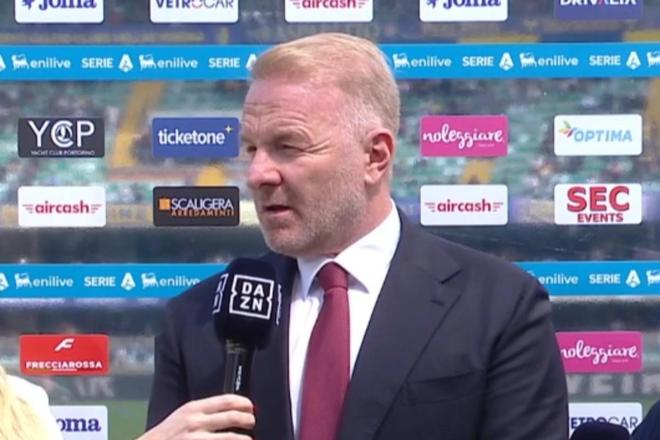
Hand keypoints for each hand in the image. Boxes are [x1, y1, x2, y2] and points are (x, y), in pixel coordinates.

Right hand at [137, 394, 254, 439]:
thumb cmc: (168, 434)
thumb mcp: (183, 415)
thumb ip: (204, 412)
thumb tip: (229, 410)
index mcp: (193, 409)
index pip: (225, 400)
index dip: (243, 403)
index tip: (250, 407)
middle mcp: (196, 422)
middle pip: (232, 417)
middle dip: (248, 420)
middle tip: (252, 422)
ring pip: (231, 437)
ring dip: (245, 438)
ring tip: (249, 439)